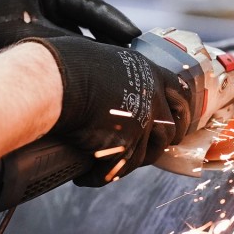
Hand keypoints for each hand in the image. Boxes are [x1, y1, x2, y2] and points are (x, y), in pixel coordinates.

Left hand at [0, 0, 140, 58]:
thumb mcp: (44, 47)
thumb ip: (81, 49)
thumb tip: (120, 57)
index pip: (89, 6)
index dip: (116, 26)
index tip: (137, 40)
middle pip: (85, 19)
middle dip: (108, 40)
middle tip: (136, 57)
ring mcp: (32, 8)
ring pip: (76, 31)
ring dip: (94, 51)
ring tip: (120, 67)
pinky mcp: (27, 27)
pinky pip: (62, 41)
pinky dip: (76, 56)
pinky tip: (93, 74)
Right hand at [27, 36, 192, 185]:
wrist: (55, 80)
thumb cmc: (66, 62)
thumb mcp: (101, 58)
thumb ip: (115, 74)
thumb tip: (103, 80)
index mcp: (147, 71)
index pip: (178, 92)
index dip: (178, 109)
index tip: (175, 120)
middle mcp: (151, 96)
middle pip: (172, 126)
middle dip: (166, 140)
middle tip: (154, 149)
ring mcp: (142, 120)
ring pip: (150, 151)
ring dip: (135, 161)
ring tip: (115, 164)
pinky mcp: (126, 142)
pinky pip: (120, 167)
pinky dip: (103, 175)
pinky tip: (87, 176)